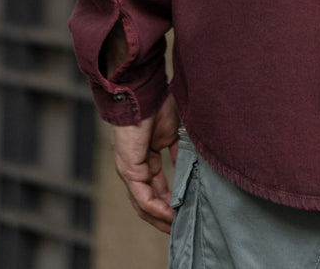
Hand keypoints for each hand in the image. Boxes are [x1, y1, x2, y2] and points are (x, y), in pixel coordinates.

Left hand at [109, 92, 180, 232]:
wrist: (146, 91)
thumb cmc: (159, 104)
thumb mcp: (175, 133)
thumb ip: (180, 152)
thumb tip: (189, 169)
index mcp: (145, 159)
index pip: (156, 189)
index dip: (169, 203)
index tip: (184, 212)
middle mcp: (135, 167)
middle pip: (147, 202)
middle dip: (164, 217)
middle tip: (180, 228)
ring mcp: (130, 169)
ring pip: (143, 204)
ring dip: (160, 218)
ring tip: (177, 226)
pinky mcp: (129, 168)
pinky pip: (142, 196)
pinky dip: (157, 207)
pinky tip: (171, 214)